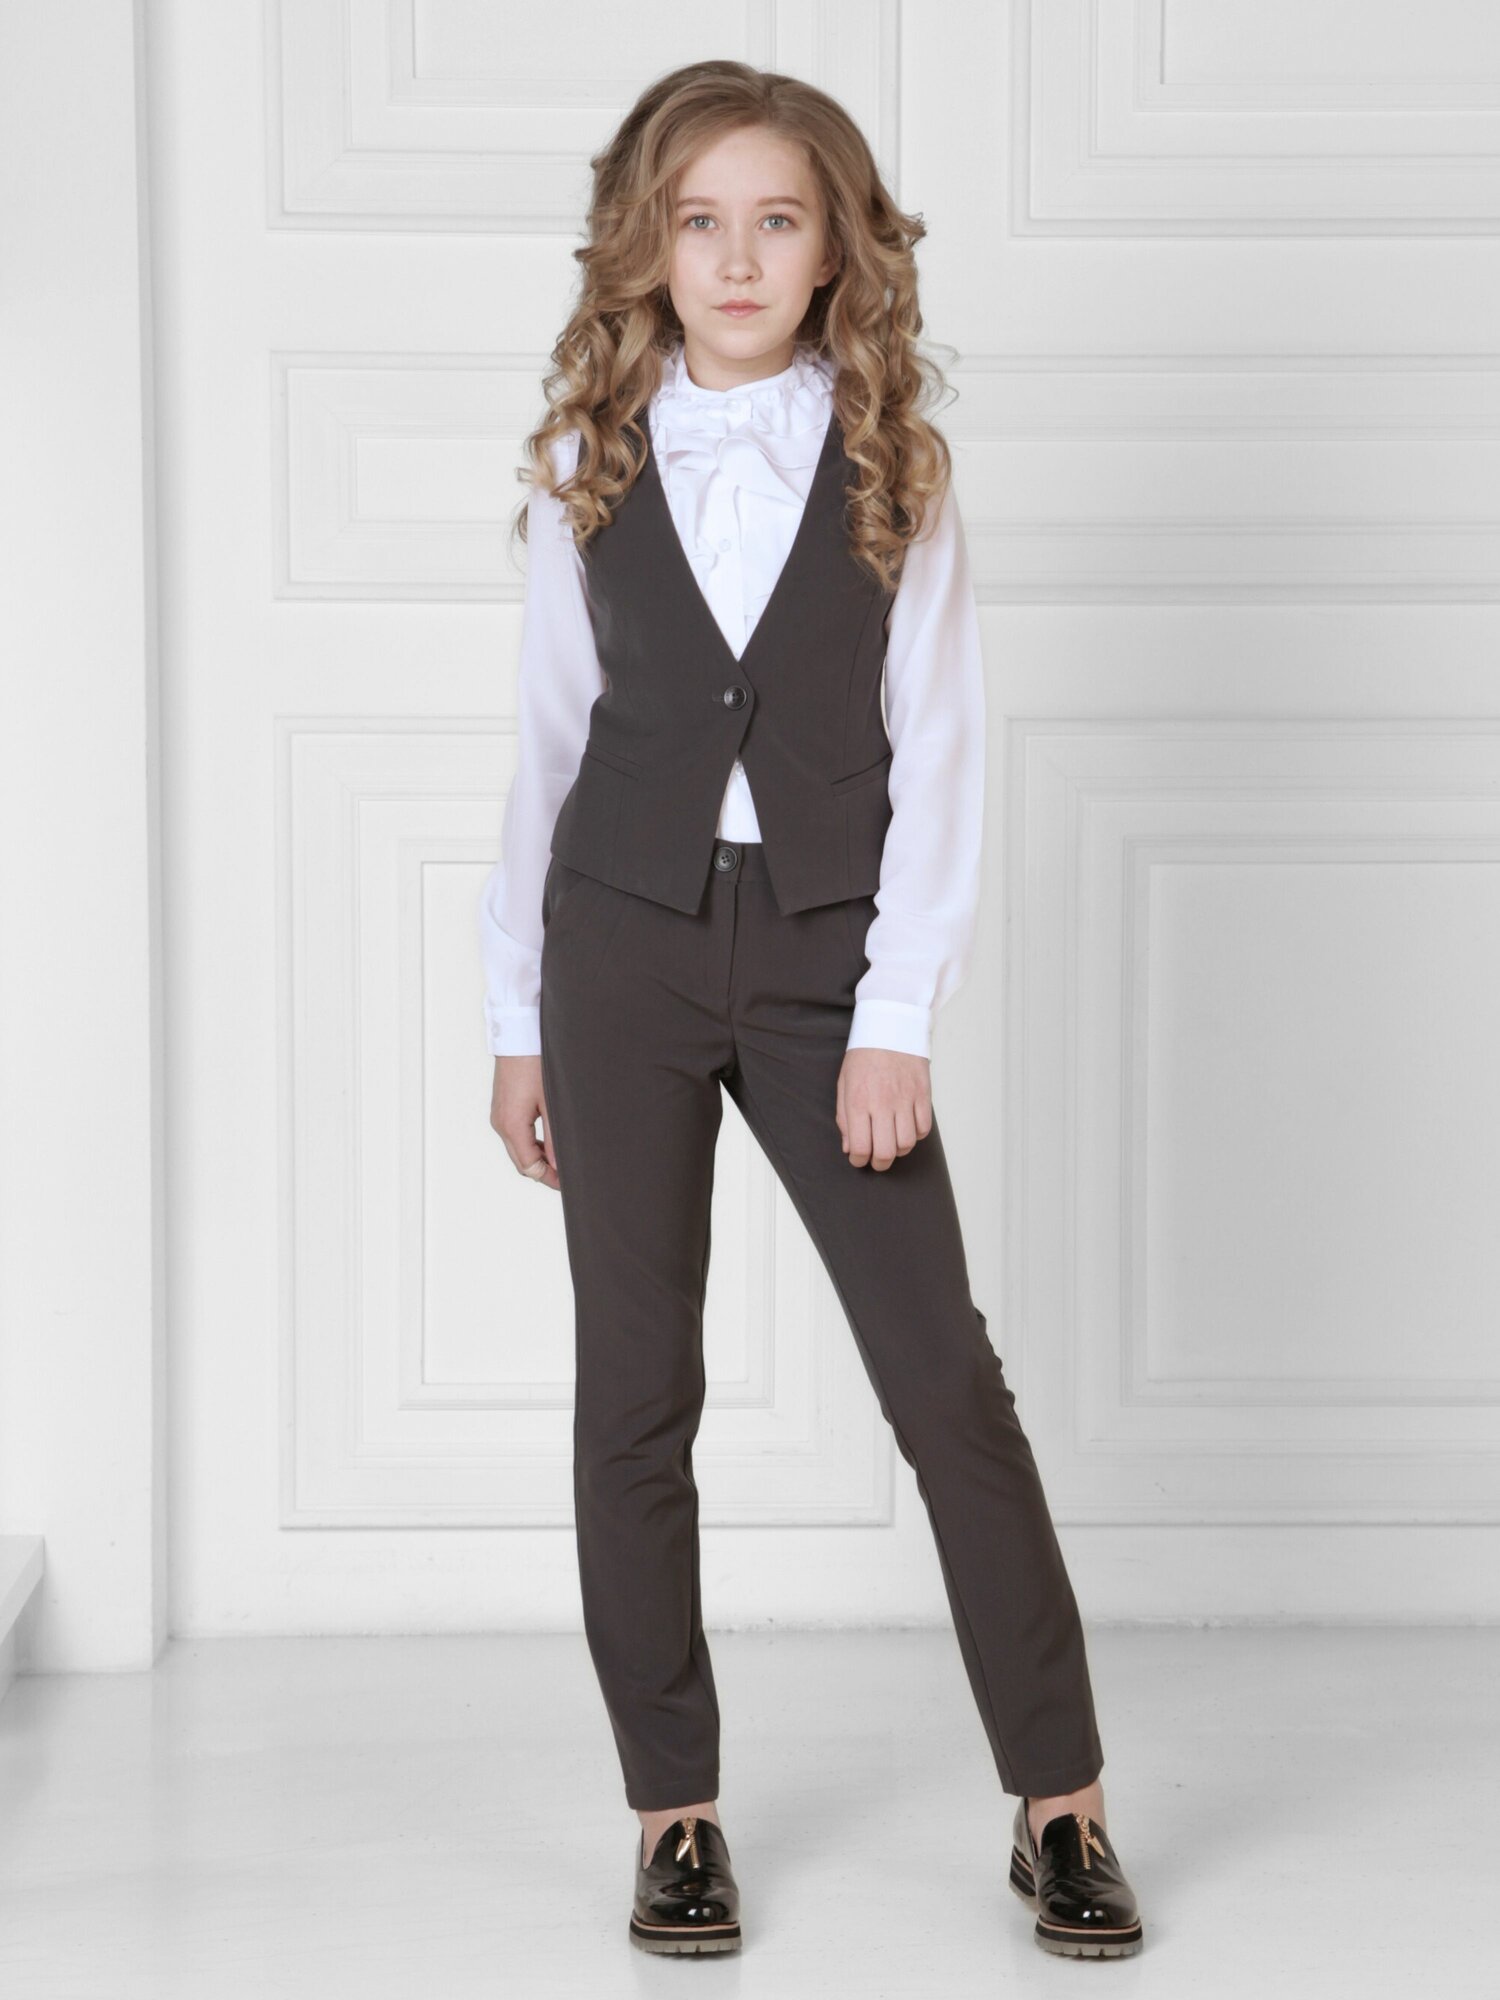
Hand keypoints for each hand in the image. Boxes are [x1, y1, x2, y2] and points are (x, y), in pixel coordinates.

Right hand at [490, 1054, 560, 1190]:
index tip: (567, 1183)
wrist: (519, 1036)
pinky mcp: (502, 1108)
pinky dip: (530, 1144)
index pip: (529, 1167)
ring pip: (518, 1150)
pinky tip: (549, 1141)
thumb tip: (559, 1165)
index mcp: (511, 1126)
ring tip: (561, 1158)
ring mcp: (498, 1116)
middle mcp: (500, 1124)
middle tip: (567, 1175)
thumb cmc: (537, 1063)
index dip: (549, 1178)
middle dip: (543, 1172)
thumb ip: (555, 1138)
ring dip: (537, 1158)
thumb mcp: (551, 1103)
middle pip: (521, 1162)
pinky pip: (515, 1136)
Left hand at [836, 1047, 932, 1170]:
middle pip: (886, 1151)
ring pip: (906, 1144)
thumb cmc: (863, 1056)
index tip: (859, 1159)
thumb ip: (844, 1117)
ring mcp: (905, 1099)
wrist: (890, 1028)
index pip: (860, 1147)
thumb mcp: (844, 1084)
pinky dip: (915, 1135)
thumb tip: (849, 1147)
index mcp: (858, 1101)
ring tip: (892, 1144)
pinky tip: (906, 1128)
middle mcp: (882, 1103)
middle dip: (879, 1164)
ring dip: (898, 1151)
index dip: (859, 1160)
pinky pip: (923, 1128)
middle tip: (877, 1161)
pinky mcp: (922, 1094)